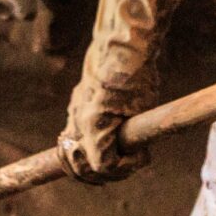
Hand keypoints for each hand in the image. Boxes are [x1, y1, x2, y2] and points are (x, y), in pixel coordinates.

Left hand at [57, 0, 205, 183]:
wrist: (127, 39)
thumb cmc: (131, 57)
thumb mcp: (122, 86)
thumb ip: (116, 106)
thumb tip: (128, 119)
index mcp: (81, 112)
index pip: (74, 154)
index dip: (89, 168)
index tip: (115, 165)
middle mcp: (77, 120)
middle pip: (78, 168)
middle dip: (102, 176)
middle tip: (131, 165)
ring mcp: (84, 123)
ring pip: (89, 170)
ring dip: (115, 173)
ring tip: (137, 161)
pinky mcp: (96, 123)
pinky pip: (103, 162)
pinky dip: (124, 166)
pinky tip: (142, 156)